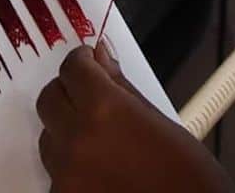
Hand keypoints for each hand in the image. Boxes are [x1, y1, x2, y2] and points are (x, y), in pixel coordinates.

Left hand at [36, 39, 232, 192]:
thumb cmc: (186, 174)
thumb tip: (102, 59)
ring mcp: (66, 176)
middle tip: (89, 90)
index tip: (89, 61)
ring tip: (98, 135)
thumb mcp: (158, 118)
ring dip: (66, 128)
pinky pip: (55, 171)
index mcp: (104, 110)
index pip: (72, 69)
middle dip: (68, 89)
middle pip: (49, 99)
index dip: (81, 60)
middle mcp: (78, 141)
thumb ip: (121, 85)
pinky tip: (98, 164)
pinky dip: (70, 163)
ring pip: (48, 136)